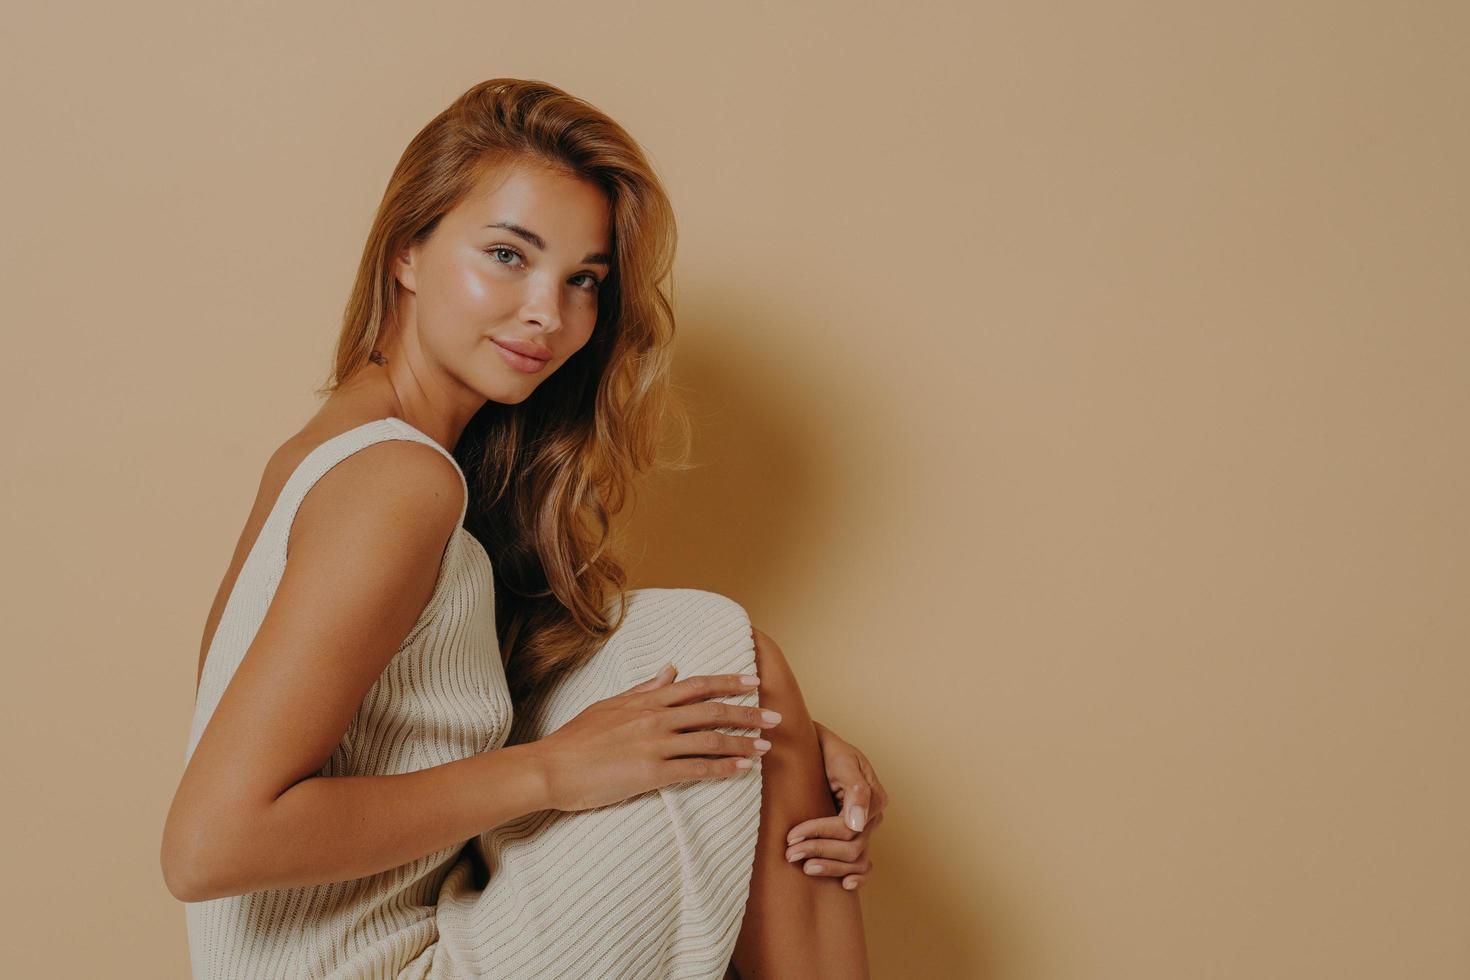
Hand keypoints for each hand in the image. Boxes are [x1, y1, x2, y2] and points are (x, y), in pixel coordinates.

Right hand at [531, 663, 777, 811]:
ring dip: (742, 743)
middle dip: (748, 713)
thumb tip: (669, 669)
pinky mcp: (652, 772)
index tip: (753, 681)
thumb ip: (643, 689)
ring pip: (710, 740)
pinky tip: (741, 771)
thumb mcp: (610, 706)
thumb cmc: (577, 739)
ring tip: (765, 747)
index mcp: (646, 700)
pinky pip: (696, 770)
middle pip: (712, 710)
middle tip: (775, 716)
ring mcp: (655, 745)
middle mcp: (655, 718)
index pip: (696, 685)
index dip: (728, 682)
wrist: (552, 767)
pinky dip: (722, 769)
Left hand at [784, 721, 888, 890]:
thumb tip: (858, 824)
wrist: (819, 746)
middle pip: (851, 847)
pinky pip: (865, 864)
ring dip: (831, 867)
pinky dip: (858, 877)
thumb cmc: (828, 749)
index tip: (791, 835)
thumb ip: (855, 790)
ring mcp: (867, 829)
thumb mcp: (842, 761)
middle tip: (790, 853)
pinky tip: (844, 886)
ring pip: (856, 860)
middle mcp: (873, 816)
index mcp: (874, 798)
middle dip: (819, 851)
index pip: (847, 828)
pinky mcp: (857, 836)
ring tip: (805, 867)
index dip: (819, 834)